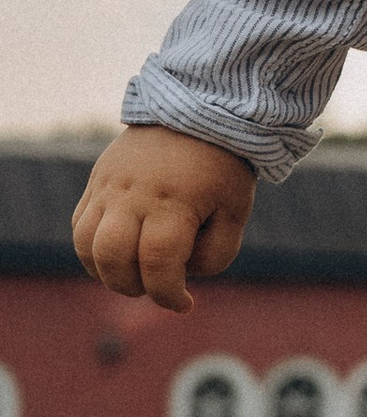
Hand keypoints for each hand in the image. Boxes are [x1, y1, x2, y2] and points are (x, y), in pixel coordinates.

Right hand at [73, 126, 256, 313]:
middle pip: (112, 257)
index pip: (158, 263)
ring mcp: (109, 186)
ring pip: (86, 245)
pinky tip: (122, 253)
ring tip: (136, 272)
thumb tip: (181, 277)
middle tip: (157, 285)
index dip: (168, 294)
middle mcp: (134, 194)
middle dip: (133, 287)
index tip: (185, 304)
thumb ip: (215, 253)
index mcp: (174, 201)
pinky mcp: (97, 181)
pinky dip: (93, 251)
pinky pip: (80, 226)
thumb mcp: (235, 210)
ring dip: (106, 273)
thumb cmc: (222, 167)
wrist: (196, 111)